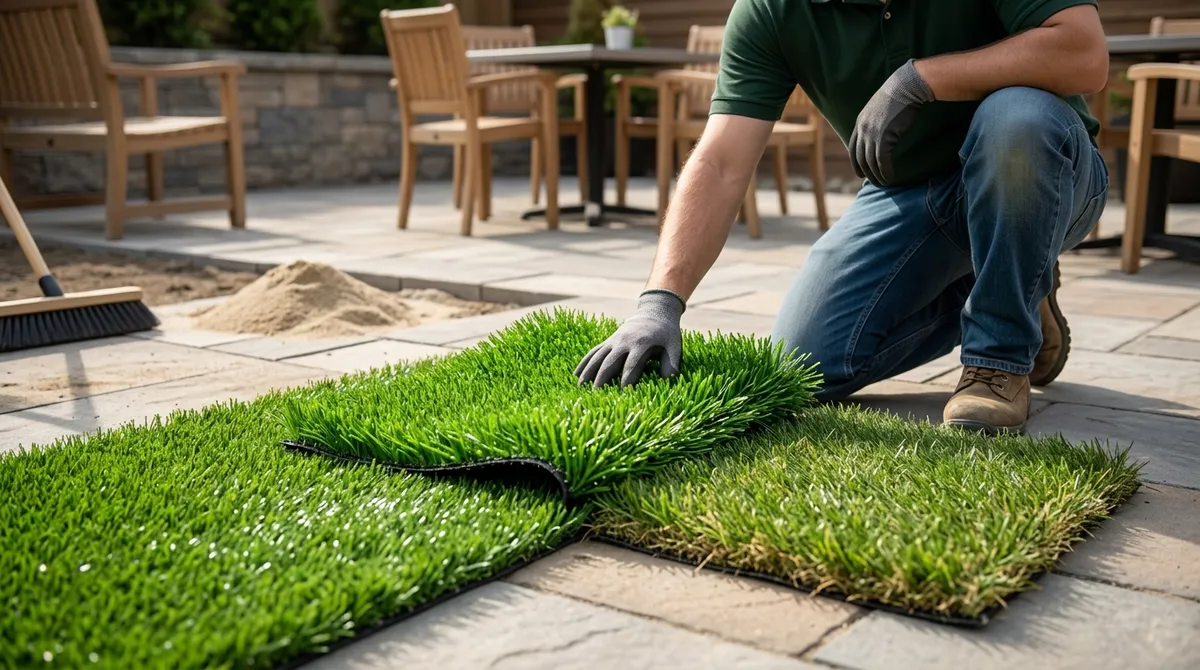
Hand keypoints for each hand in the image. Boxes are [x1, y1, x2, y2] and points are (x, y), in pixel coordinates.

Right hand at [575, 290, 684, 387]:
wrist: (654, 312)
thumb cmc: (666, 333)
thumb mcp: (674, 346)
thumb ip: (671, 363)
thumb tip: (668, 381)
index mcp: (640, 344)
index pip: (631, 365)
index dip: (626, 380)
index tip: (623, 394)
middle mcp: (623, 342)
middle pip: (609, 362)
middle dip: (601, 379)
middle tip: (595, 395)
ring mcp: (614, 341)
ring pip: (597, 357)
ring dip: (588, 371)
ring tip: (580, 387)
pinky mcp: (609, 341)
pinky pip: (594, 351)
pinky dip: (584, 362)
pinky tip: (576, 374)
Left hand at [848, 59, 934, 185]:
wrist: (906, 86)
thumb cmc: (900, 95)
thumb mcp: (881, 108)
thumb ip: (877, 120)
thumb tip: (882, 131)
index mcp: (860, 122)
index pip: (853, 148)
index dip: (856, 163)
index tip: (860, 173)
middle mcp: (862, 129)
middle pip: (860, 158)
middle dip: (866, 172)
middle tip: (874, 182)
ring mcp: (872, 134)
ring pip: (870, 162)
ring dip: (877, 175)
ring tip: (884, 183)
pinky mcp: (883, 137)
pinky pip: (882, 161)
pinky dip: (885, 171)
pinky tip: (890, 177)